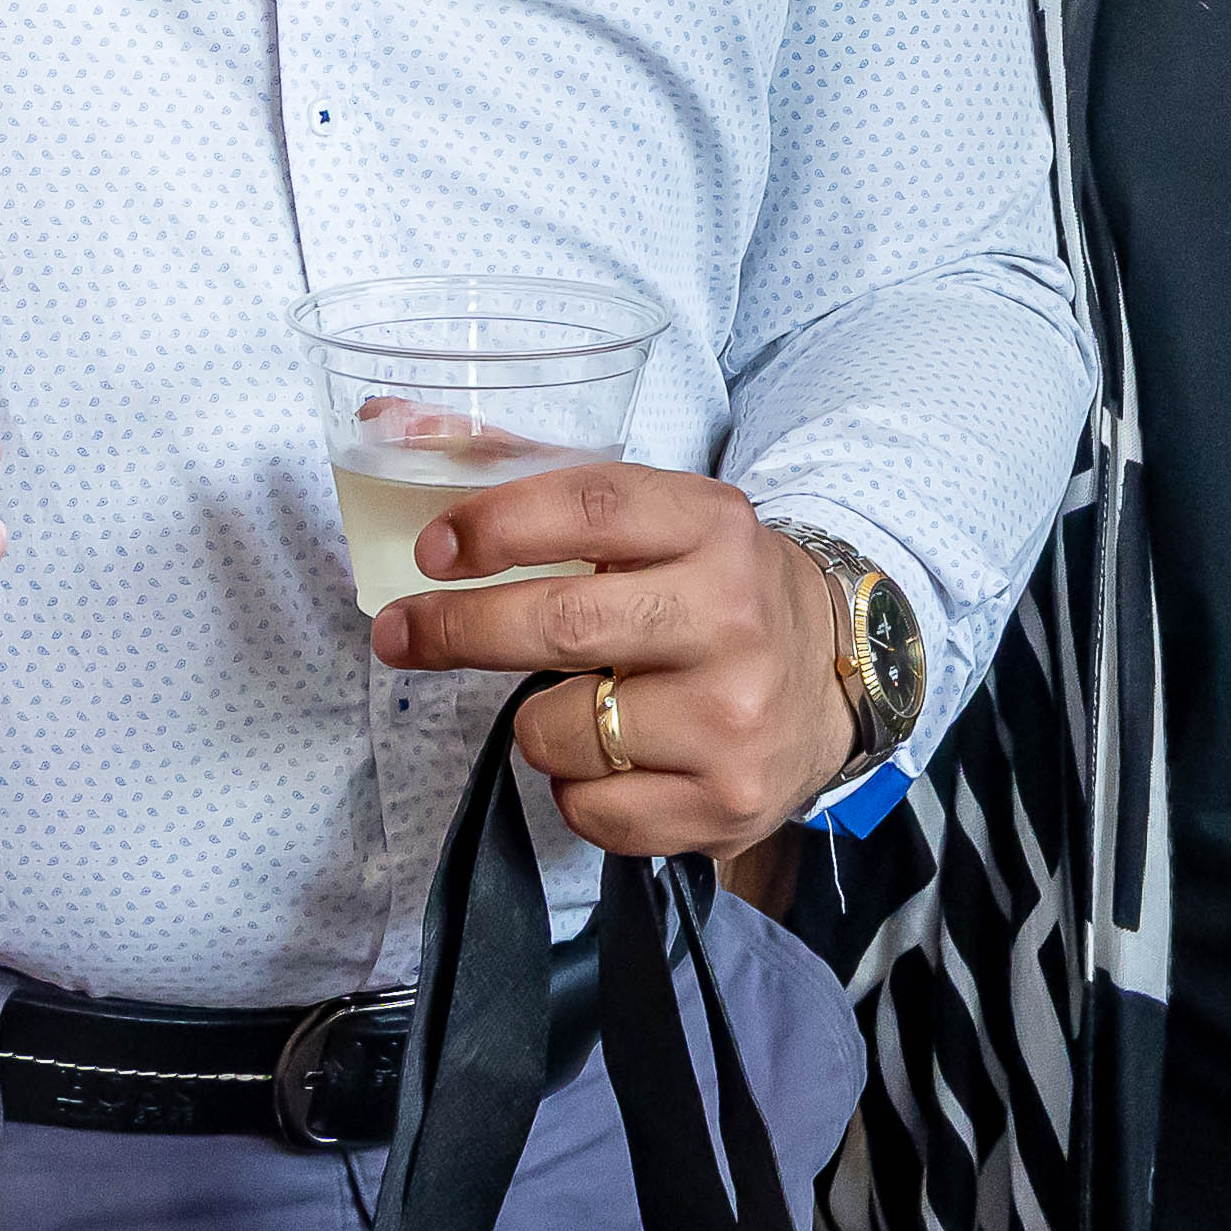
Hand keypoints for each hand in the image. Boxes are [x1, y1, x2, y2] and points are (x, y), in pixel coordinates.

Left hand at [371, 461, 853, 856]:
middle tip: (403, 634)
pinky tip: (620, 760)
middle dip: (458, 630)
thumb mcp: (660, 521)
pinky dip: (579, 788)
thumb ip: (535, 482)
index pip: (590, 506)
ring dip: (535, 724)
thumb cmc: (715, 592)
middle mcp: (731, 619)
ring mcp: (733, 718)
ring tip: (581, 707)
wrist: (838, 676)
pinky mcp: (725, 801)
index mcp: (713, 527)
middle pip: (561, 624)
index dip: (497, 525)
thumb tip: (392, 423)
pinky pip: (589, 808)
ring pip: (557, 731)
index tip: (434, 551)